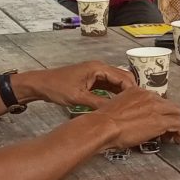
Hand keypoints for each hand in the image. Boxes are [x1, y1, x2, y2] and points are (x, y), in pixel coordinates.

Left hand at [14, 61, 135, 108]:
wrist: (41, 84)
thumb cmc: (57, 88)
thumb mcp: (78, 98)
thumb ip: (98, 103)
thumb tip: (114, 112)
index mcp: (98, 68)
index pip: (122, 77)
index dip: (132, 90)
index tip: (138, 102)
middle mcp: (99, 68)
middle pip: (122, 77)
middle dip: (130, 90)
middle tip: (137, 105)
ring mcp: (95, 73)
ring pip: (116, 82)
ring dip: (123, 92)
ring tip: (130, 106)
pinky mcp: (92, 80)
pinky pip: (108, 86)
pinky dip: (114, 93)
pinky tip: (118, 104)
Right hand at [91, 87, 179, 148]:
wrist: (103, 126)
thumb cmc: (104, 121)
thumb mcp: (117, 107)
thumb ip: (128, 109)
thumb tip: (133, 119)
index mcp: (138, 91)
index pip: (157, 100)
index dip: (160, 111)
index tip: (157, 120)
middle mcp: (149, 96)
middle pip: (171, 105)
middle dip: (170, 117)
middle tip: (167, 129)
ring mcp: (156, 108)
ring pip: (177, 114)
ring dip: (176, 125)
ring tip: (172, 136)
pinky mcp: (160, 121)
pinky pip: (178, 125)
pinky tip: (177, 139)